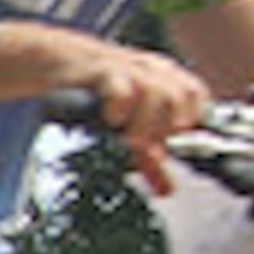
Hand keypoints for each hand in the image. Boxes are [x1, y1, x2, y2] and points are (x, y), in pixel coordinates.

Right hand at [69, 43, 214, 193]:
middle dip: (166, 127)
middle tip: (146, 144)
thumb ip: (150, 159)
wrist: (55, 64)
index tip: (169, 141)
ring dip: (144, 124)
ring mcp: (128, 68)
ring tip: (128, 138)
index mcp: (165, 79)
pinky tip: (110, 119)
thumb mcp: (129, 126)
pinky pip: (121, 89)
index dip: (188, 121)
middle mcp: (151, 71)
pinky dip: (119, 109)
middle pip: (182, 95)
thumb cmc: (96, 92)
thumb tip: (167, 189)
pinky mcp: (101, 70)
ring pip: (156, 92)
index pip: (197, 95)